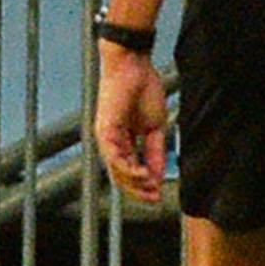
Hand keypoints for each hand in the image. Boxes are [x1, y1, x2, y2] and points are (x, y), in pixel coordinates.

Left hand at [93, 46, 169, 202]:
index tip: (158, 194)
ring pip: (116, 169)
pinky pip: (114, 156)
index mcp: (121, 141)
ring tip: (150, 189)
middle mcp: (110, 142)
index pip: (130, 169)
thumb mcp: (156, 127)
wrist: (133, 66)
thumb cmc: (144, 90)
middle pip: (120, 175)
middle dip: (138, 189)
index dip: (143, 184)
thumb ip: (156, 150)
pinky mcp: (105, 130)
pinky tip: (141, 175)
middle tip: (154, 199)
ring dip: (133, 182)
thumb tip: (159, 171)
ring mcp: (105, 137)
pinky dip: (128, 168)